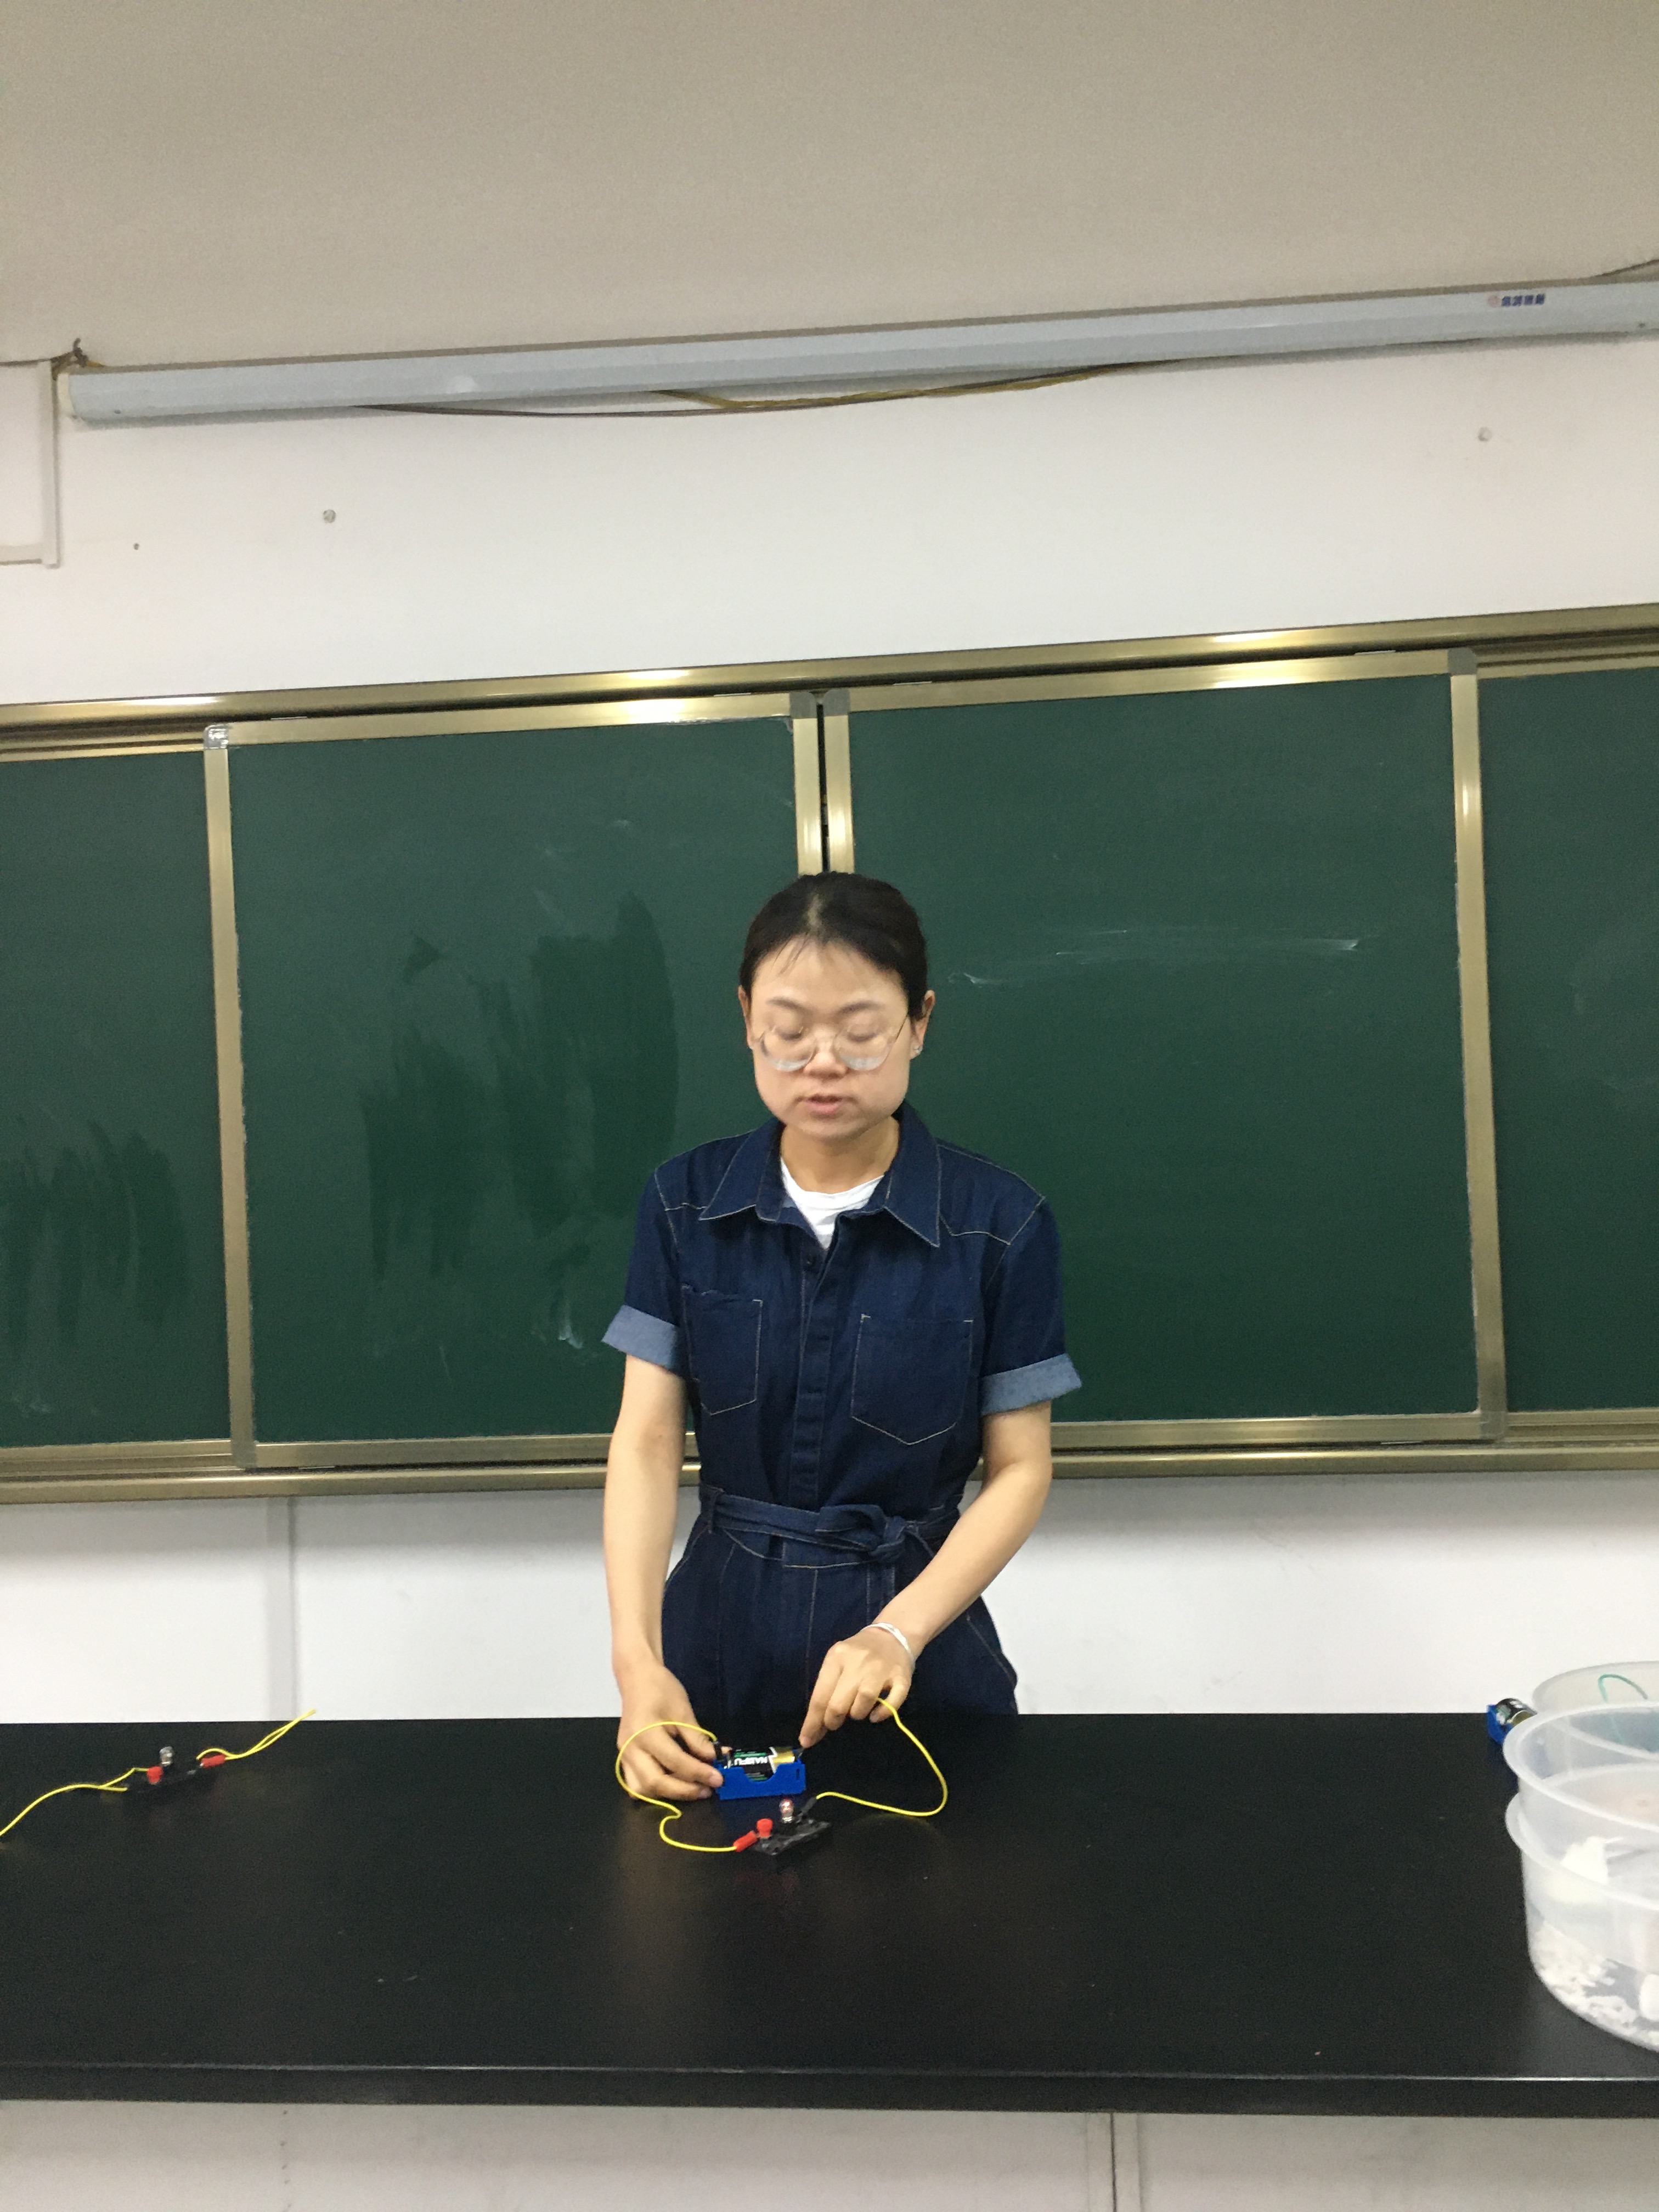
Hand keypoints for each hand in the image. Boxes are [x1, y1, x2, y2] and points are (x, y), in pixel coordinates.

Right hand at [616, 1662, 721, 1800]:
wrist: (636, 1677)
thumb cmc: (661, 1689)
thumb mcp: (683, 1711)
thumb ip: (697, 1739)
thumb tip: (715, 1759)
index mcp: (645, 1733)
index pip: (675, 1762)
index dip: (698, 1773)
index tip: (718, 1779)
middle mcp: (630, 1749)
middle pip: (655, 1783)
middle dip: (684, 1791)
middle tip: (707, 1790)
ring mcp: (624, 1755)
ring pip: (642, 1789)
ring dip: (667, 1794)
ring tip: (692, 1789)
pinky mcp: (624, 1758)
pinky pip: (635, 1783)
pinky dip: (654, 1790)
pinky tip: (673, 1785)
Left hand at [800, 1626, 914, 1748]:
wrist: (892, 1635)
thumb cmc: (858, 1653)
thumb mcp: (838, 1662)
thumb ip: (827, 1689)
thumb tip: (815, 1727)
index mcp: (837, 1657)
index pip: (820, 1696)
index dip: (813, 1723)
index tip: (807, 1741)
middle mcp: (858, 1662)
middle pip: (839, 1703)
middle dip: (833, 1721)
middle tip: (835, 1723)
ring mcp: (881, 1669)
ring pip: (863, 1702)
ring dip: (857, 1714)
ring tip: (857, 1711)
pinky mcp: (902, 1677)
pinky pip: (892, 1702)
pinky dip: (882, 1713)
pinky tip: (875, 1715)